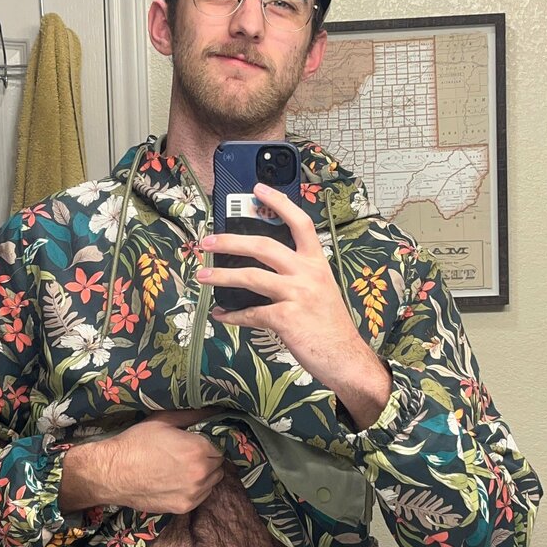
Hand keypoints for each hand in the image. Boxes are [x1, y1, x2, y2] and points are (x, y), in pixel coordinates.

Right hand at [62, 409, 224, 514]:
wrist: (112, 473)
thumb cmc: (136, 443)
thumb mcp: (163, 421)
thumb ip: (192, 414)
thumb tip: (214, 408)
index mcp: (199, 449)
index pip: (220, 444)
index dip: (209, 442)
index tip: (198, 441)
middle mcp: (201, 473)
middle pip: (219, 463)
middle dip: (208, 457)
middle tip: (189, 454)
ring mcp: (194, 493)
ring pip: (213, 480)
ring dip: (205, 474)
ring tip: (183, 468)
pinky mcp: (184, 507)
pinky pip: (202, 496)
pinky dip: (196, 489)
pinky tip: (178, 481)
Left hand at [197, 182, 361, 392]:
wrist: (345, 358)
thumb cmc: (330, 326)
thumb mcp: (321, 290)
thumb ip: (298, 275)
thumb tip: (263, 267)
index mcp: (317, 263)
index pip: (300, 222)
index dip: (279, 203)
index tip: (258, 189)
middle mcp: (308, 274)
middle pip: (265, 245)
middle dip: (231, 241)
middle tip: (207, 242)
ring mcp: (298, 295)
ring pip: (252, 276)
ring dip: (222, 276)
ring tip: (202, 277)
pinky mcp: (287, 318)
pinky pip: (252, 313)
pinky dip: (233, 315)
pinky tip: (222, 316)